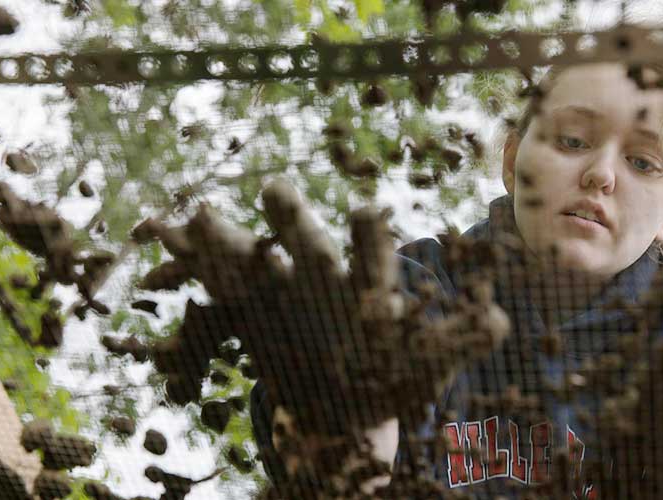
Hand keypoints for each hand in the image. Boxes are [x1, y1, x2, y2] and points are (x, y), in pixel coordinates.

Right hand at [137, 178, 509, 490]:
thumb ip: (461, 340)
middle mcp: (323, 274)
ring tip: (197, 218)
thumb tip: (503, 321)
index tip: (360, 213)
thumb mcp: (427, 364)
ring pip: (254, 254)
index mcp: (367, 283)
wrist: (342, 404)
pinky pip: (214, 281)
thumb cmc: (391, 377)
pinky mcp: (246, 306)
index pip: (370, 251)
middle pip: (309, 241)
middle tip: (277, 190)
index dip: (366, 236)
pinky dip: (188, 262)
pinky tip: (159, 234)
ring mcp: (282, 287)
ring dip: (228, 239)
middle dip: (293, 218)